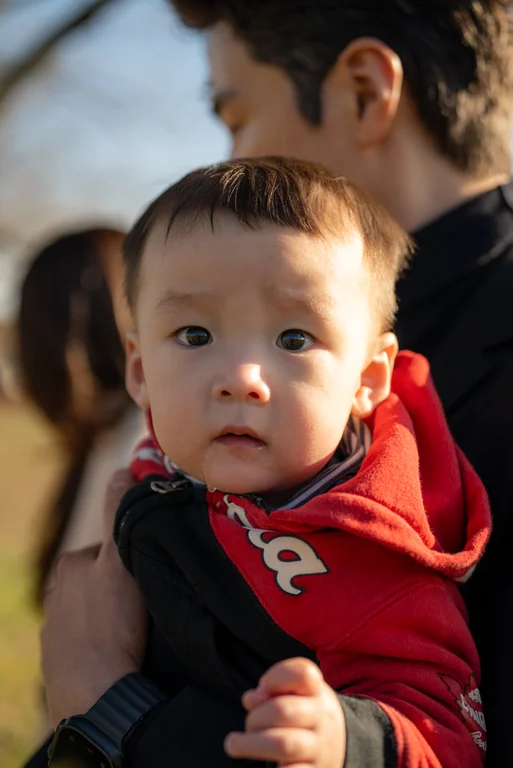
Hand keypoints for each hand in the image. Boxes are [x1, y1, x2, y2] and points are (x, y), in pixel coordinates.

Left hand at [41, 469, 145, 726]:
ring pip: (94, 610)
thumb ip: (120, 514)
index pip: (109, 549)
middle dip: (121, 586)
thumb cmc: (111, 625)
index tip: (148, 575)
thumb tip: (122, 469)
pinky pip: (88, 639)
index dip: (133, 557)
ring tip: (134, 633)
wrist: (96, 695)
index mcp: (69, 567)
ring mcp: (55, 630)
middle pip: (101, 579)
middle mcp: (55, 595)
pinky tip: (119, 651)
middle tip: (145, 606)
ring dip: (112, 615)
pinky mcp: (59, 660)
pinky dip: (103, 641)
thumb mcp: (121, 560)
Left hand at [225, 657, 345, 766]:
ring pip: (283, 744)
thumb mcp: (295, 693)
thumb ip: (271, 689)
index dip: (275, 677)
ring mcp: (318, 748)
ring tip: (233, 744)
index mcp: (317, 691)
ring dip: (251, 744)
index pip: (302, 674)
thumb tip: (251, 699)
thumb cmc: (304, 712)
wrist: (340, 746)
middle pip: (282, 711)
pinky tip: (270, 767)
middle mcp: (321, 717)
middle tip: (249, 725)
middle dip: (256, 717)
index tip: (264, 687)